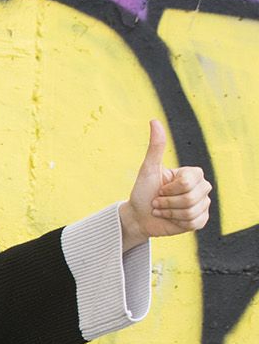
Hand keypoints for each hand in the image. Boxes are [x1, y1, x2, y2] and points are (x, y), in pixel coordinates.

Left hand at [119, 119, 211, 250]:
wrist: (139, 216)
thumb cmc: (142, 191)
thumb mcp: (148, 169)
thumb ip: (155, 147)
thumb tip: (154, 121)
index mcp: (193, 173)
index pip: (187, 182)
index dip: (169, 189)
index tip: (159, 189)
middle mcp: (202, 187)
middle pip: (190, 197)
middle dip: (167, 202)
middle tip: (158, 201)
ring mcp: (203, 204)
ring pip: (191, 211)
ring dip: (169, 213)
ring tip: (162, 210)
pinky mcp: (201, 219)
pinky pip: (194, 222)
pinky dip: (177, 222)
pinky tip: (169, 219)